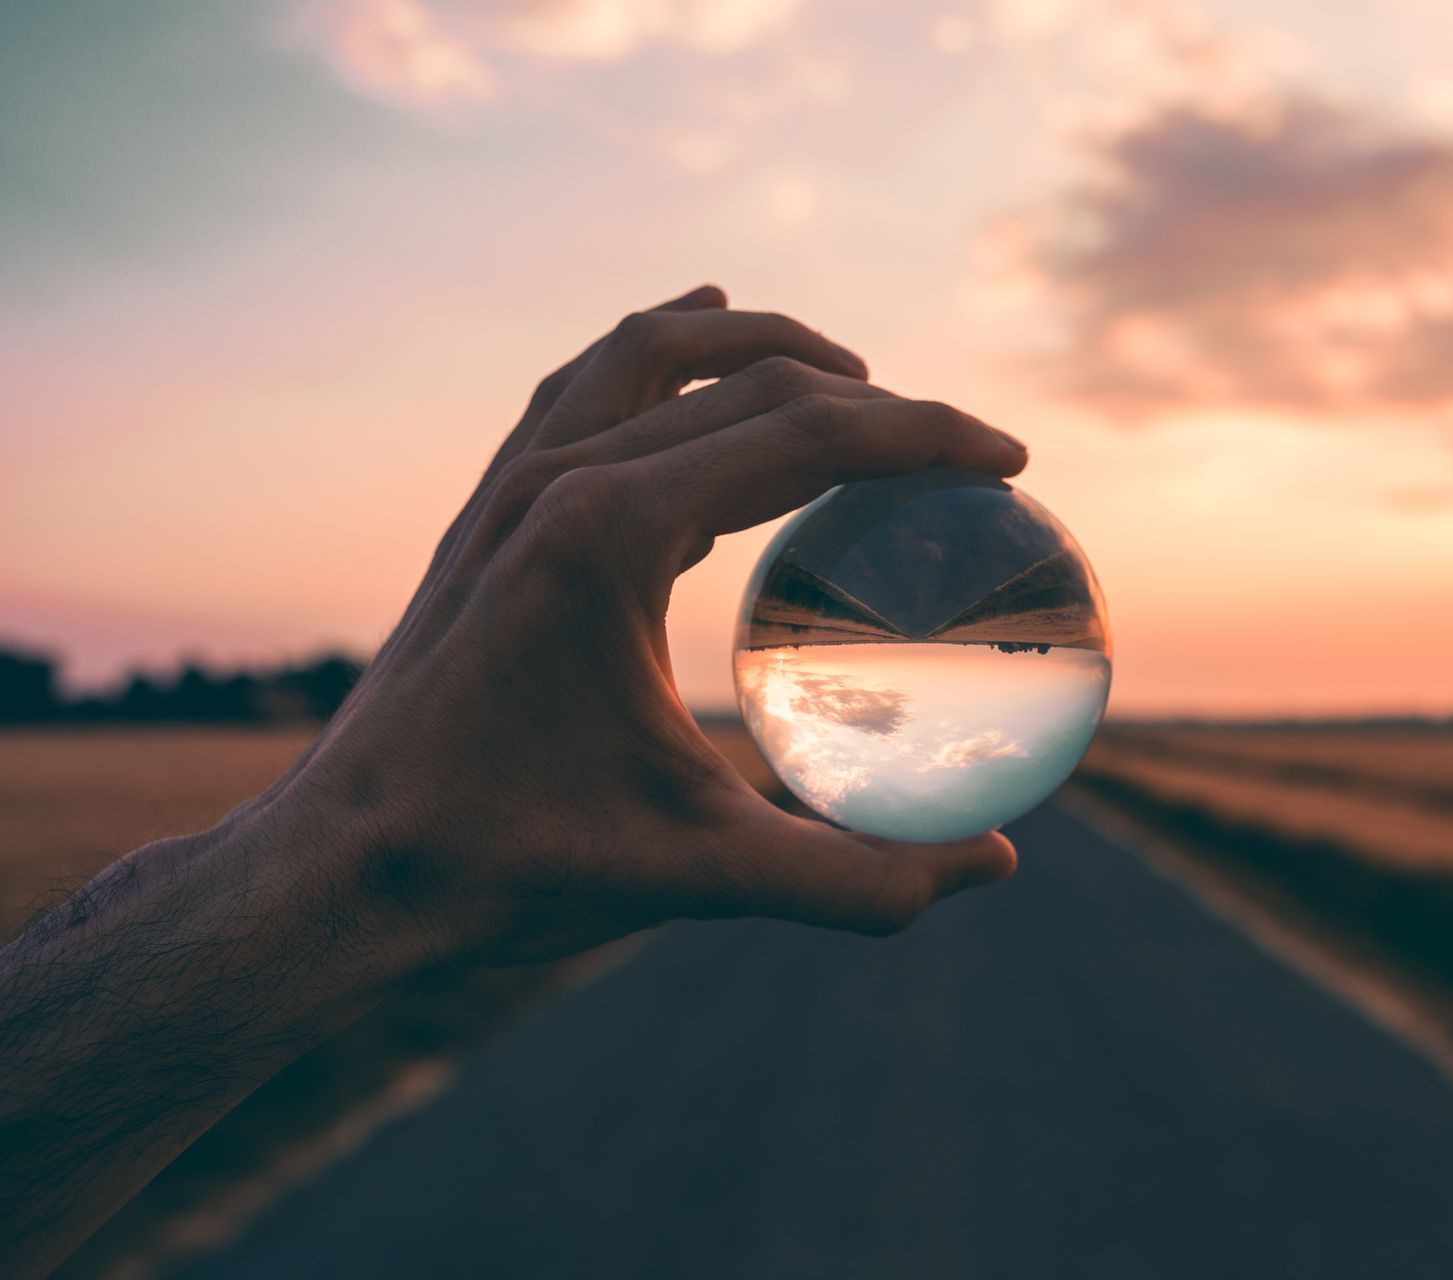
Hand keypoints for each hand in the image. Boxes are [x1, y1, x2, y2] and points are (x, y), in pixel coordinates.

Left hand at [273, 285, 1026, 965]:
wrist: (341, 870)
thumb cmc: (506, 864)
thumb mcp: (701, 876)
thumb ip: (857, 879)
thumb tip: (998, 866)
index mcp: (612, 532)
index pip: (808, 436)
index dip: (928, 437)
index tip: (1008, 461)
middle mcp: (557, 477)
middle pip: (748, 382)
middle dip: (872, 397)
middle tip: (954, 447)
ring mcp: (510, 484)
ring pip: (651, 351)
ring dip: (760, 348)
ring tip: (844, 373)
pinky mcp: (486, 513)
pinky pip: (584, 389)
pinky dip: (661, 363)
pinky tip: (691, 378)